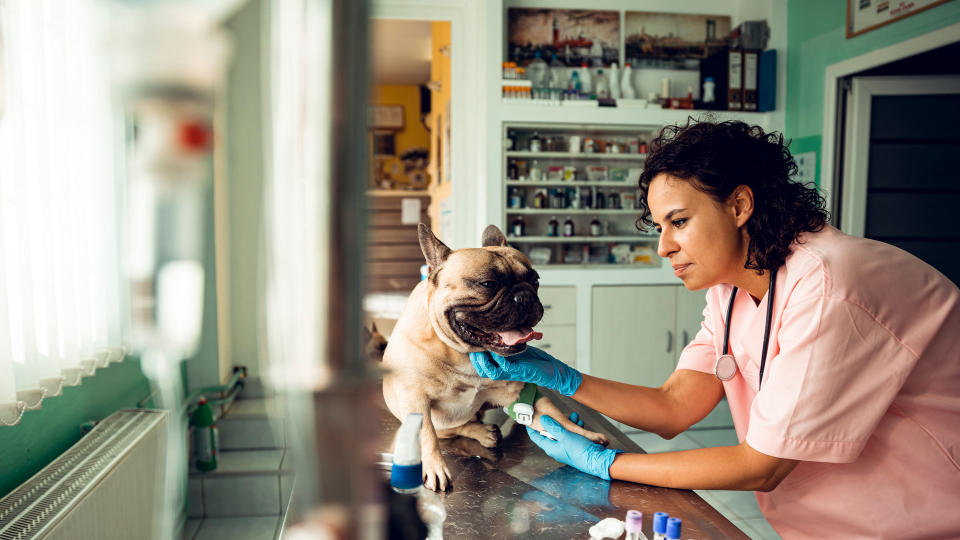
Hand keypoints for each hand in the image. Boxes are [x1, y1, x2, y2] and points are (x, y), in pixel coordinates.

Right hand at [468, 346, 582, 395]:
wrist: (552, 371)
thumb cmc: (535, 360)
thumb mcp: (517, 350)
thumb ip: (506, 343)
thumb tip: (497, 329)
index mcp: (502, 366)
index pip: (481, 364)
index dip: (474, 355)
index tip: (472, 342)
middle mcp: (504, 371)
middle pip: (482, 369)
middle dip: (476, 358)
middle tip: (474, 346)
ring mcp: (511, 373)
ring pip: (490, 372)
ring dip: (485, 361)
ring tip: (483, 350)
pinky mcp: (519, 372)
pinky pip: (504, 368)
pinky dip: (500, 359)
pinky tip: (499, 351)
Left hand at [526, 415, 620, 479]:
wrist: (597, 461)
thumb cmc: (580, 451)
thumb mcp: (565, 436)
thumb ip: (553, 427)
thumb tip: (542, 419)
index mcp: (551, 447)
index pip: (536, 437)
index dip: (531, 427)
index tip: (528, 418)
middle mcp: (556, 448)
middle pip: (550, 433)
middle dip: (555, 421)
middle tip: (555, 412)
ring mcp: (565, 448)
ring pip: (563, 433)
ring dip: (568, 423)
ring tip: (575, 417)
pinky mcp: (574, 448)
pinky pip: (571, 436)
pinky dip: (574, 429)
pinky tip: (581, 424)